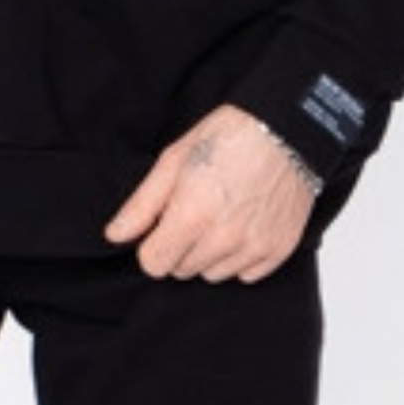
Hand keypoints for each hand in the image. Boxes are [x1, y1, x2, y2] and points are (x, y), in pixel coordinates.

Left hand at [105, 104, 318, 283]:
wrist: (287, 130)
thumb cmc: (230, 136)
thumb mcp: (174, 160)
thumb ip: (142, 205)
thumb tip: (116, 236)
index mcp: (192, 215)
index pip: (154, 264)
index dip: (153, 245)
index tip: (163, 226)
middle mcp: (223, 238)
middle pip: (182, 270)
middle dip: (181, 246)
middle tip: (196, 211)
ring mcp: (253, 246)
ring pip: (213, 274)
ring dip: (210, 253)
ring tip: (222, 215)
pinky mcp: (278, 250)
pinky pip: (245, 274)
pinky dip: (240, 256)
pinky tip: (244, 224)